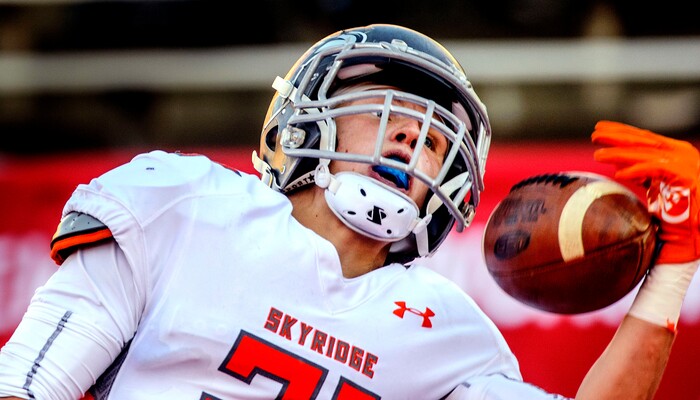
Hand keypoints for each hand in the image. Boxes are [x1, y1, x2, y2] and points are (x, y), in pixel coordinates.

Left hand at [591, 120, 699, 263]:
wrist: (698, 235)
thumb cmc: (678, 218)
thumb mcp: (656, 190)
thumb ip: (642, 176)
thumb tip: (618, 167)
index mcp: (673, 157)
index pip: (644, 140)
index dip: (621, 133)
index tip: (598, 130)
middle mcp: (680, 157)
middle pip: (644, 142)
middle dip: (617, 136)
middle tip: (595, 133)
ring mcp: (685, 165)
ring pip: (646, 154)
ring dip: (620, 153)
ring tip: (598, 155)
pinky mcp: (687, 176)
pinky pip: (657, 169)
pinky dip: (637, 170)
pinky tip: (619, 174)